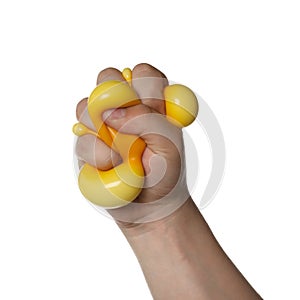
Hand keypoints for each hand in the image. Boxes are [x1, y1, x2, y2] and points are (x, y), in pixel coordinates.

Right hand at [75, 63, 189, 223]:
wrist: (151, 207)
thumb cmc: (166, 174)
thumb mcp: (170, 146)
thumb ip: (148, 120)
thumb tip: (110, 112)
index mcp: (152, 103)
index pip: (144, 74)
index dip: (141, 84)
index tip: (145, 106)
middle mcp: (125, 109)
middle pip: (108, 78)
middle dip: (110, 96)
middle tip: (121, 121)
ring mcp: (103, 126)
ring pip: (86, 106)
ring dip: (100, 129)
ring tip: (121, 154)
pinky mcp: (88, 145)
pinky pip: (81, 140)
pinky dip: (97, 156)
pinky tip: (111, 168)